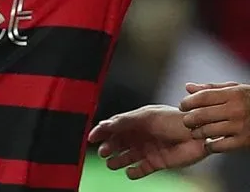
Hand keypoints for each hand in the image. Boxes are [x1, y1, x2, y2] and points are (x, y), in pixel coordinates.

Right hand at [88, 104, 208, 178]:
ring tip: (111, 164)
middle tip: (103, 152)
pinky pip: (141, 169)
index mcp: (136, 121)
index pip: (114, 126)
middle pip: (118, 143)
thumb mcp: (146, 116)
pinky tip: (129, 172)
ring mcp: (148, 149)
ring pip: (126, 157)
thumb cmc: (173, 120)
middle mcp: (140, 135)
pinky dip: (133, 172)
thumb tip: (104, 125)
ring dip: (117, 160)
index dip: (102, 132)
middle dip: (108, 147)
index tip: (91, 138)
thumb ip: (125, 121)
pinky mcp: (157, 162)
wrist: (198, 134)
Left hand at [181, 81, 249, 152]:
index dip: (188, 102)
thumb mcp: (235, 90)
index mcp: (233, 94)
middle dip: (188, 119)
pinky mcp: (245, 142)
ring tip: (196, 132)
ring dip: (197, 133)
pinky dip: (210, 145)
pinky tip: (209, 142)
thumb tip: (187, 87)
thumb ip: (211, 89)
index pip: (202, 97)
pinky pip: (219, 146)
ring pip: (207, 131)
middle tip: (187, 121)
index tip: (183, 106)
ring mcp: (241, 126)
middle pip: (201, 115)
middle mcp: (236, 110)